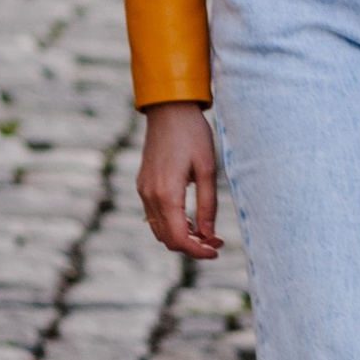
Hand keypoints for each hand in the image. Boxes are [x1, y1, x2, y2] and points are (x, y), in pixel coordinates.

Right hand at [137, 104, 222, 257]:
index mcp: (166, 194)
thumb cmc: (193, 134)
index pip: (179, 238)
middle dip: (191, 246)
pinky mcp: (143, 184)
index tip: (216, 249)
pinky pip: (154, 216)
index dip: (198, 251)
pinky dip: (171, 224)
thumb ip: (207, 205)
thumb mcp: (207, 169)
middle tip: (215, 241)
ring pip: (159, 230)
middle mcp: (150, 196)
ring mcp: (143, 190)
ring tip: (205, 231)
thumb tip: (208, 235)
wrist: (169, 109)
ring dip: (181, 236)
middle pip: (167, 239)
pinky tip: (190, 217)